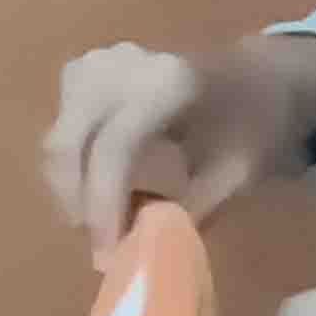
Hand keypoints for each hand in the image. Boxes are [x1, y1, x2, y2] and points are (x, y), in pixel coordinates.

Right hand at [41, 31, 315, 259]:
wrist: (254, 79)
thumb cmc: (255, 127)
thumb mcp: (238, 172)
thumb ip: (192, 206)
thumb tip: (138, 245)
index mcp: (168, 82)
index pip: (115, 147)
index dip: (104, 204)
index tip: (108, 252)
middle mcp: (120, 65)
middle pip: (70, 141)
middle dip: (78, 201)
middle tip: (99, 246)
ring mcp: (96, 63)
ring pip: (60, 136)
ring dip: (71, 186)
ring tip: (101, 223)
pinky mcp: (84, 72)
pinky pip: (64, 126)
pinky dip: (73, 165)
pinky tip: (99, 193)